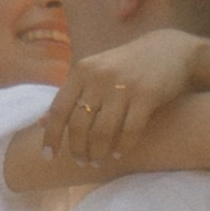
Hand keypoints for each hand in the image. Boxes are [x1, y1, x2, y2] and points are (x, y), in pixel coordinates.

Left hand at [40, 29, 200, 166]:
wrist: (169, 49)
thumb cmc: (126, 65)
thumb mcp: (95, 73)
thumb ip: (70, 95)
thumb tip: (39, 122)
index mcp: (82, 71)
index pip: (59, 109)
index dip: (51, 136)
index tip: (48, 157)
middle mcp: (99, 77)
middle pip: (79, 124)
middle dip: (77, 149)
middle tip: (82, 161)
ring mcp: (124, 85)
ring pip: (102, 131)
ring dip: (98, 152)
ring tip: (98, 160)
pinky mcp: (147, 94)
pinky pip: (130, 130)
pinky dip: (122, 146)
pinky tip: (119, 154)